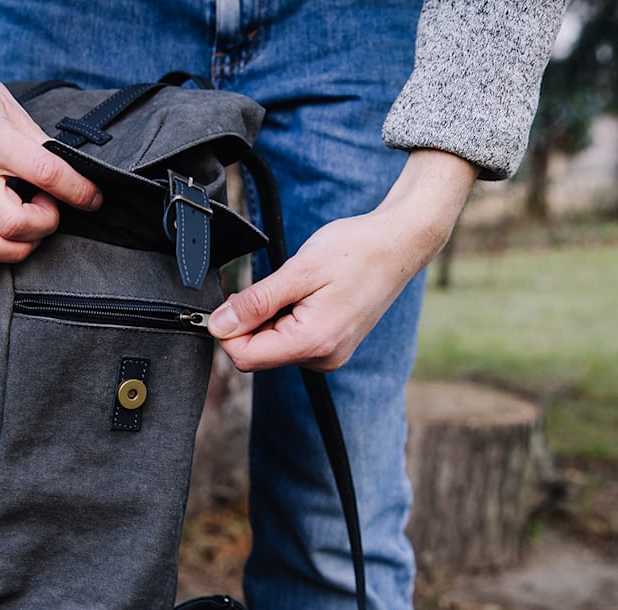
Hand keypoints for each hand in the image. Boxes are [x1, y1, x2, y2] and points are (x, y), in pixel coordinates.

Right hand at [0, 9, 101, 267]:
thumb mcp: (11, 107)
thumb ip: (39, 146)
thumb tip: (71, 178)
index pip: (45, 174)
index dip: (78, 191)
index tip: (92, 198)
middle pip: (11, 223)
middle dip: (42, 225)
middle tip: (47, 208)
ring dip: (11, 248)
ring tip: (22, 229)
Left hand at [207, 149, 477, 371]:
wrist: (399, 244)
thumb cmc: (357, 250)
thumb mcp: (298, 271)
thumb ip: (255, 303)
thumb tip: (218, 326)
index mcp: (313, 343)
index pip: (244, 357)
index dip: (228, 330)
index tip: (234, 299)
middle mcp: (321, 358)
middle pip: (256, 353)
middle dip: (251, 320)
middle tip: (276, 285)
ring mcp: (327, 355)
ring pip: (272, 345)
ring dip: (270, 317)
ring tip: (297, 287)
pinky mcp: (329, 346)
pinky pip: (290, 339)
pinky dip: (285, 317)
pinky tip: (306, 294)